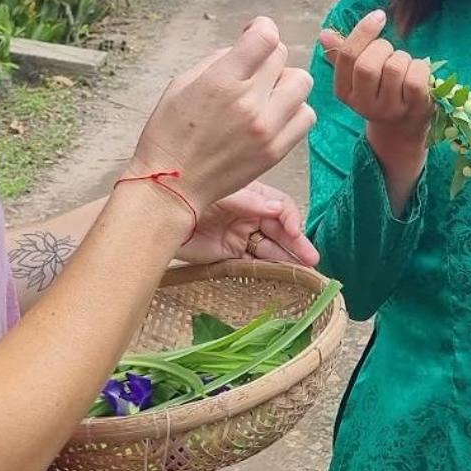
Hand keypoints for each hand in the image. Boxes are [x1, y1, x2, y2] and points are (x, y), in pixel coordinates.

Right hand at [128, 17, 315, 226]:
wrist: (173, 186)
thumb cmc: (170, 133)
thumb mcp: (182, 83)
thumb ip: (220, 60)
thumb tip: (247, 47)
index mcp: (222, 81)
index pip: (265, 37)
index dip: (262, 27)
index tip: (254, 33)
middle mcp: (249, 103)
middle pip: (282, 56)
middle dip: (266, 56)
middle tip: (252, 69)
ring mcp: (267, 129)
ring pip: (301, 82)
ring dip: (285, 81)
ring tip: (266, 93)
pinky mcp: (277, 150)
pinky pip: (306, 116)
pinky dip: (295, 109)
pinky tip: (275, 114)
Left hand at [178, 181, 319, 267]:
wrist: (160, 217)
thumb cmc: (189, 197)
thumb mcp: (224, 195)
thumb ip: (251, 202)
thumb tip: (277, 209)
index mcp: (253, 196)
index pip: (281, 207)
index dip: (291, 219)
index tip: (294, 231)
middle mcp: (250, 216)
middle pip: (281, 231)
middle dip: (296, 245)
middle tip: (311, 259)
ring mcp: (242, 236)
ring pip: (271, 249)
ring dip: (287, 260)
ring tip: (304, 272)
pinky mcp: (231, 254)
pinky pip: (255, 262)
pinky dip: (269, 270)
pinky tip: (282, 275)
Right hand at [316, 10, 434, 158]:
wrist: (401, 129)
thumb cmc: (380, 91)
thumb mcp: (358, 76)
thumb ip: (343, 54)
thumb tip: (324, 34)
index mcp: (344, 92)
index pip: (347, 57)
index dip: (363, 31)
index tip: (379, 15)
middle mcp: (363, 104)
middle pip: (368, 65)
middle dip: (382, 47)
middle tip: (389, 52)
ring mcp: (389, 109)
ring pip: (394, 68)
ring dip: (402, 57)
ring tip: (402, 65)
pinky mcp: (414, 109)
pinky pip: (415, 78)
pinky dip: (419, 67)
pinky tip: (417, 72)